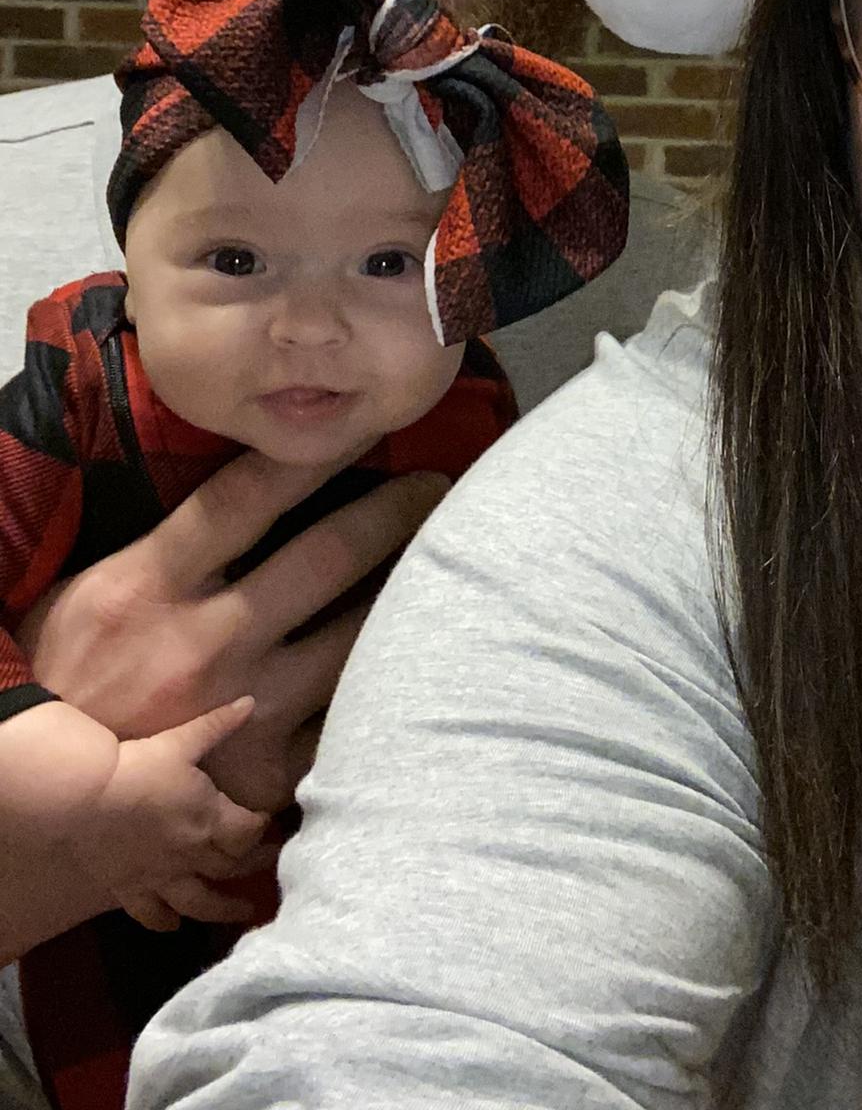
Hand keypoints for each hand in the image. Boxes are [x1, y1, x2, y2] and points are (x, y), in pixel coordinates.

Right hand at [18, 454, 449, 812]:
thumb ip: (172, 545)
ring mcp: (244, 710)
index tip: (370, 425)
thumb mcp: (99, 592)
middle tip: (437, 487)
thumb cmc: (73, 678)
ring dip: (409, 592)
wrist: (47, 804)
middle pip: (328, 555)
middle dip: (396, 511)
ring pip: (357, 635)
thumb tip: (258, 485)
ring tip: (446, 563)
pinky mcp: (269, 772)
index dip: (318, 452)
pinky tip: (416, 654)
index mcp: (151, 585)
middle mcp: (205, 641)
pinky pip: (351, 714)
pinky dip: (387, 680)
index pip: (249, 494)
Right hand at [81, 698, 271, 930]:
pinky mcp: (131, 889)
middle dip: (255, 862)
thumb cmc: (139, 767)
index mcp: (209, 820)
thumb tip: (250, 702)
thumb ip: (218, 724)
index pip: (249, 831)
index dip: (262, 826)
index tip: (269, 820)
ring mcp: (161, 877)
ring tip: (242, 914)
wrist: (86, 799)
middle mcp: (191, 855)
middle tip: (270, 860)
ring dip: (223, 910)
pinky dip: (164, 922)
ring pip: (200, 902)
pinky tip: (174, 925)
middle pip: (232, 866)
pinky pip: (151, 914)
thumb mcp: (182, 741)